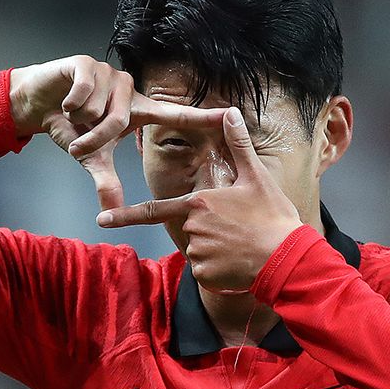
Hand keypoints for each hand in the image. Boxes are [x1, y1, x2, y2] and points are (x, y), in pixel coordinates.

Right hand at [9, 56, 227, 209]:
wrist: (37, 103)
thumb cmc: (70, 128)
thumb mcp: (90, 157)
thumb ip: (105, 180)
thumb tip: (109, 211)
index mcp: (139, 110)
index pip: (178, 113)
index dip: (204, 116)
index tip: (231, 115)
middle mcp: (130, 90)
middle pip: (119, 122)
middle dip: (94, 137)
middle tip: (79, 141)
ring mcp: (109, 74)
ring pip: (99, 109)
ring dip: (78, 120)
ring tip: (72, 114)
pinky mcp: (86, 64)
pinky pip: (83, 94)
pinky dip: (69, 104)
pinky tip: (64, 100)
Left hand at [96, 107, 303, 292]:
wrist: (287, 258)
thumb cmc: (273, 215)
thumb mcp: (256, 177)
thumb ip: (238, 145)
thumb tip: (230, 112)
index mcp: (198, 203)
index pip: (154, 210)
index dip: (125, 215)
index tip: (101, 220)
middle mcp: (192, 228)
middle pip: (190, 229)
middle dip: (210, 231)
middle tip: (240, 230)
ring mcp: (198, 254)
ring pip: (199, 252)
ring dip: (217, 251)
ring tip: (244, 246)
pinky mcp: (206, 276)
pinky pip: (207, 272)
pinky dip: (220, 270)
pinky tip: (241, 264)